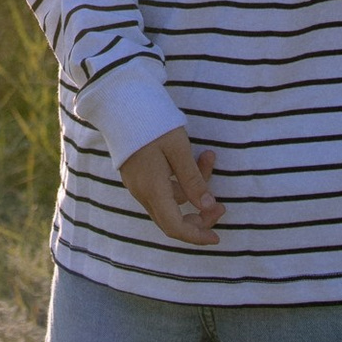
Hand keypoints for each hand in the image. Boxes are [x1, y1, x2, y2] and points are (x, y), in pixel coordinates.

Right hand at [120, 125, 219, 246]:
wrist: (121, 104)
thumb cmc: (153, 124)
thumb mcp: (179, 149)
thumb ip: (193, 181)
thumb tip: (209, 208)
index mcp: (153, 189)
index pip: (175, 227)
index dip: (197, 236)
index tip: (217, 238)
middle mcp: (143, 192)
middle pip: (172, 220)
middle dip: (199, 217)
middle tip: (221, 205)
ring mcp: (138, 185)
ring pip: (170, 201)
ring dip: (193, 190)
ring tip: (209, 157)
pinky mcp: (138, 175)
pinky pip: (163, 189)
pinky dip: (181, 182)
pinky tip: (193, 159)